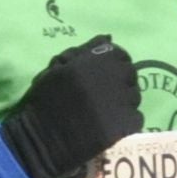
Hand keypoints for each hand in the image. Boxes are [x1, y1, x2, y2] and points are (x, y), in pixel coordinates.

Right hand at [0, 36, 144, 177]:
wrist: (40, 139)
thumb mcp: (58, 68)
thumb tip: (108, 37)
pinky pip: (136, 118)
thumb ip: (84, 51)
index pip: (120, 55)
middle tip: (104, 96)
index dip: (114, 65)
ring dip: (124, 102)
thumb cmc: (45, 101)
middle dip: (120, 83)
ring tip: (105, 112)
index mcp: (95, 61)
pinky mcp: (124, 125)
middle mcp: (111, 78)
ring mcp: (120, 102)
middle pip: (130, 75)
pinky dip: (126, 122)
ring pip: (134, 97)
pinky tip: (109, 126)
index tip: (104, 76)